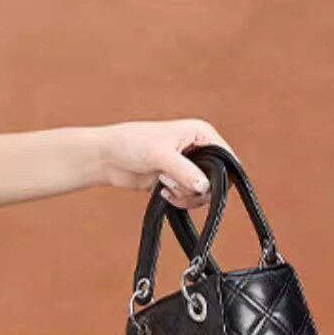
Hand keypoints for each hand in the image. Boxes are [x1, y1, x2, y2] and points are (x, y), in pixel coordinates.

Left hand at [95, 118, 228, 208]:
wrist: (106, 157)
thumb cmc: (130, 143)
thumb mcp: (160, 155)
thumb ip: (184, 171)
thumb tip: (204, 187)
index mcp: (201, 134)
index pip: (227, 157)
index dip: (221, 175)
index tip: (204, 187)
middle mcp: (198, 149)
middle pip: (217, 179)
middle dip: (198, 188)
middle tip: (176, 185)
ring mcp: (187, 166)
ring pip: (203, 192)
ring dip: (185, 195)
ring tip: (165, 185)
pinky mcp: (176, 181)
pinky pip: (188, 198)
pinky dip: (178, 200)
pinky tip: (162, 192)